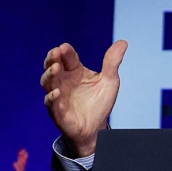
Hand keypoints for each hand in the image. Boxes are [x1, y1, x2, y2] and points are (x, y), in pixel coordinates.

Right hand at [41, 41, 127, 156]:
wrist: (96, 128)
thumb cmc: (99, 103)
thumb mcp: (109, 81)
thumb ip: (112, 62)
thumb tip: (123, 42)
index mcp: (75, 71)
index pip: (68, 58)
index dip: (66, 52)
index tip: (64, 47)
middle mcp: (63, 81)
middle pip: (52, 66)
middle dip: (52, 59)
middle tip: (55, 52)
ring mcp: (58, 95)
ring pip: (48, 82)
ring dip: (49, 75)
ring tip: (55, 68)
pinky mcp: (57, 111)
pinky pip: (50, 103)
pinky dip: (52, 97)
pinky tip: (56, 92)